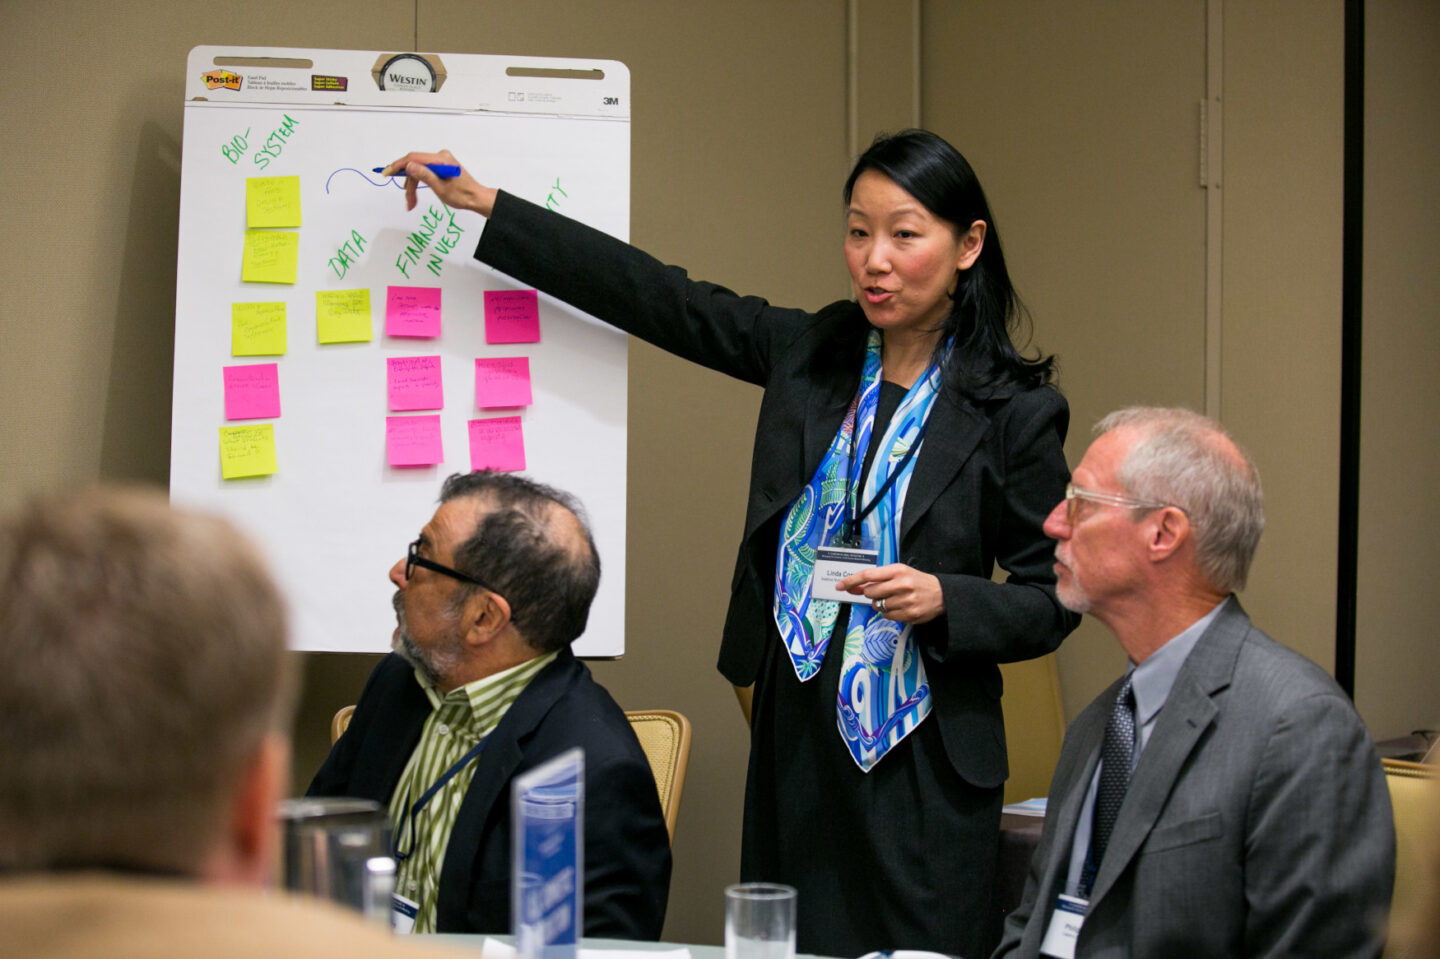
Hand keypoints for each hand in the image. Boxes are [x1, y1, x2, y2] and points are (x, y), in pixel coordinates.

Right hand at [380, 150, 497, 215]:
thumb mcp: (441, 188)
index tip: (387, 173)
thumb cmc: (462, 195)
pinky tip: (415, 194)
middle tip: (407, 199)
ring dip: (413, 186)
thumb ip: (424, 175)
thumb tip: (409, 166)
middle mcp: (440, 156)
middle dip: (409, 184)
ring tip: (411, 202)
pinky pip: (424, 171)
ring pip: (418, 171)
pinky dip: (419, 182)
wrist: (476, 198)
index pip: (413, 158)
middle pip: (415, 166)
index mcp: (441, 159)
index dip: (398, 165)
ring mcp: (440, 161)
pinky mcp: (441, 166)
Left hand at [835, 563, 943, 623]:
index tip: (839, 586)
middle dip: (870, 594)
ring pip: (878, 606)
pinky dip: (888, 613)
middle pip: (870, 592)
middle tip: (880, 592)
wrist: (941, 593)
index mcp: (897, 570)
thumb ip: (877, 578)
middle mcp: (901, 584)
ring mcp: (906, 601)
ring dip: (880, 604)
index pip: (868, 575)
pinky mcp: (909, 614)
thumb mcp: (899, 572)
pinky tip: (898, 607)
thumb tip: (853, 587)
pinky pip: (887, 616)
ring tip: (893, 599)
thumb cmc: (916, 580)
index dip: (851, 581)